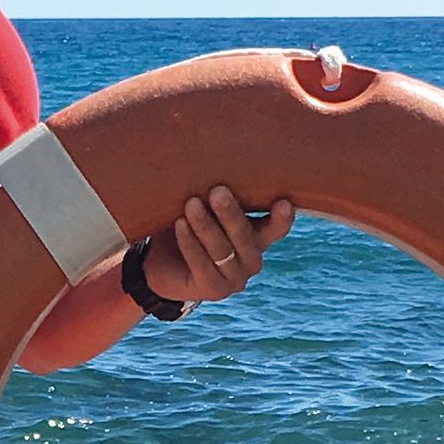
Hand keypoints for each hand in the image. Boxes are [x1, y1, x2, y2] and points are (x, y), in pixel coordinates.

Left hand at [144, 186, 294, 308]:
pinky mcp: (214, 290)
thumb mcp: (205, 205)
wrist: (161, 263)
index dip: (282, 219)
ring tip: (191, 204)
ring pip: (223, 251)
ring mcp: (235, 279)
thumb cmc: (188, 223)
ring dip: (206, 226)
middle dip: (230, 214)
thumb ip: (216, 190)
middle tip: (217, 191)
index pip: (277, 228)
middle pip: (246, 237)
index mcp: (258, 236)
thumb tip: (214, 153)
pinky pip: (202, 265)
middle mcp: (252, 259)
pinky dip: (190, 244)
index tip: (283, 203)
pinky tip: (180, 225)